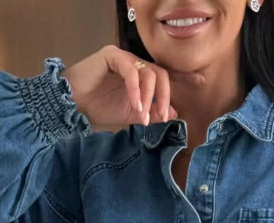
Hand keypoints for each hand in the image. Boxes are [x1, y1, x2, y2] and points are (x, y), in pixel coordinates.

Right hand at [64, 44, 204, 132]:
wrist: (73, 106)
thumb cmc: (99, 109)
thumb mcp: (131, 115)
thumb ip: (152, 113)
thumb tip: (174, 112)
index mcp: (140, 76)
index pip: (166, 75)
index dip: (183, 77)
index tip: (200, 81)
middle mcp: (134, 64)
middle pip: (161, 74)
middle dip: (165, 97)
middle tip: (163, 117)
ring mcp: (124, 58)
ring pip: (149, 72)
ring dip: (150, 97)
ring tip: (143, 116)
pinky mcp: (112, 56)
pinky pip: (131, 70)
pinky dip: (136, 90)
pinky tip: (136, 105)